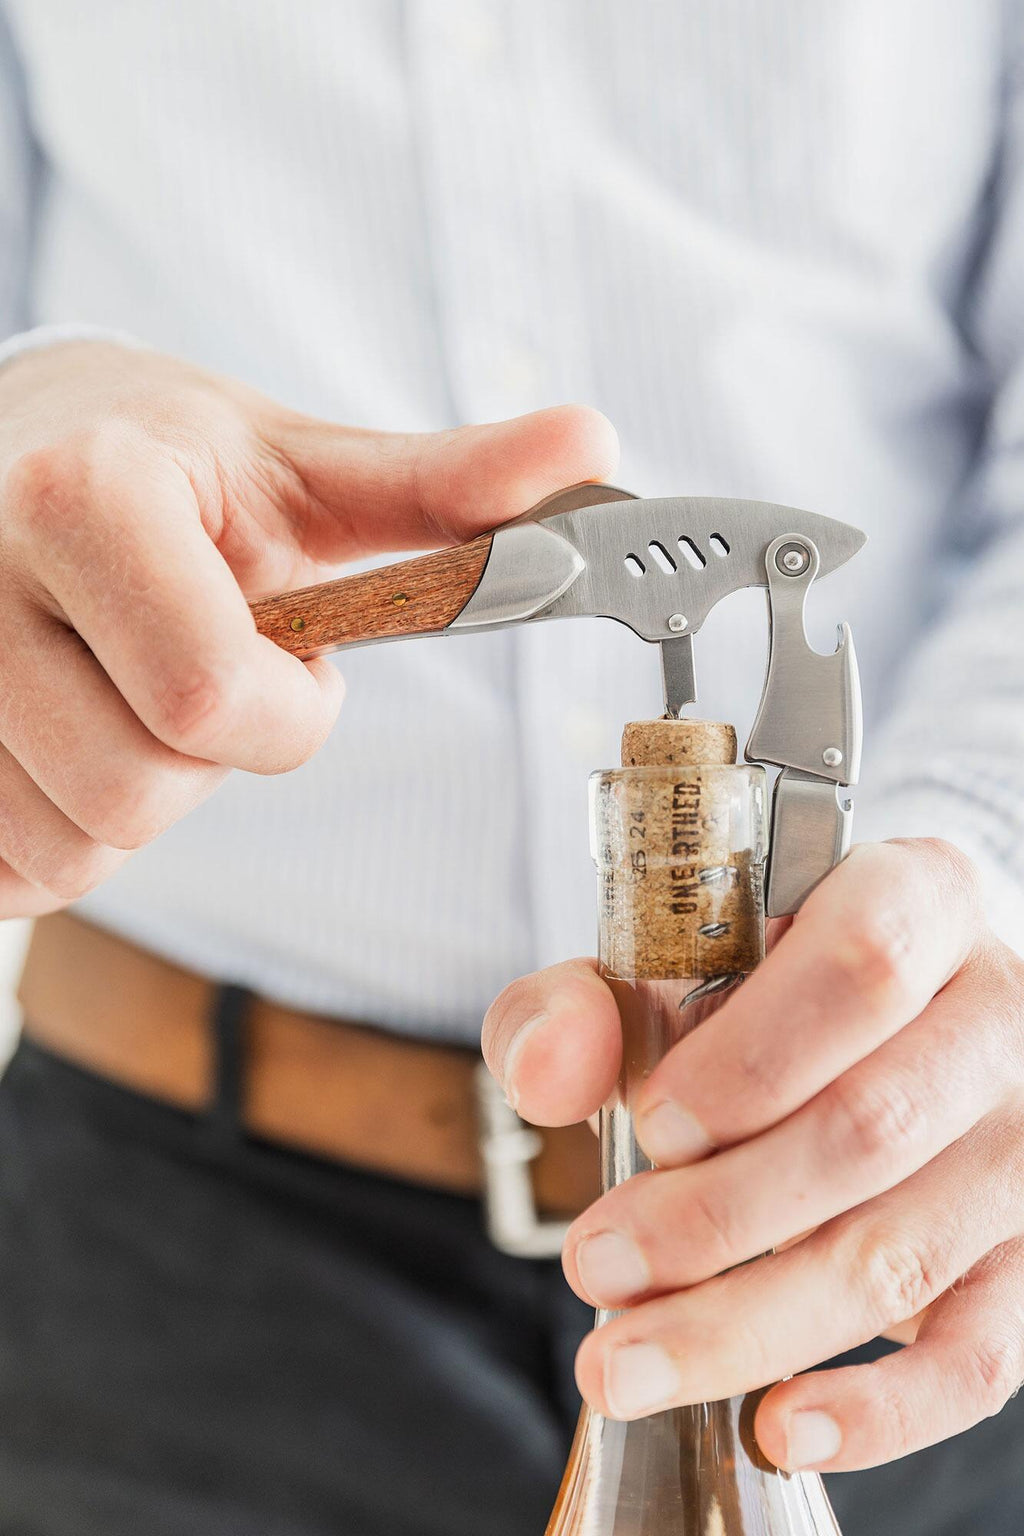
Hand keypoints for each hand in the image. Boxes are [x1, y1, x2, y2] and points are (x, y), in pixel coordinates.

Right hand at [0, 341, 616, 915]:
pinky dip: (56, 835)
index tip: (288, 662)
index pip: (209, 700)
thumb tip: (592, 446)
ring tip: (118, 695)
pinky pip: (1, 875)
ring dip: (130, 804)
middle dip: (205, 764)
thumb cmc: (163, 464)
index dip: (283, 715)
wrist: (5, 443)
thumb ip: (443, 484)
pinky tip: (60, 739)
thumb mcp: (298, 468)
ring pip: (63, 850)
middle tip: (194, 677)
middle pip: (135, 794)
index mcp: (85, 496)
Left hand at [483, 839, 1023, 1472]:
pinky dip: (881, 1409)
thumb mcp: (659, 968)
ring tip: (627, 1361)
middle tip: (598, 1267)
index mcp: (915, 900)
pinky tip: (778, 1421)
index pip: (862, 965)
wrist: (872, 1034)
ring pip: (906, 1252)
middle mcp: (996, 1012)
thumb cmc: (759, 999)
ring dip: (751, 1324)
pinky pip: (982, 1356)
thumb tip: (546, 1069)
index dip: (753, 1058)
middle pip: (871, 1127)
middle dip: (714, 1216)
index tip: (652, 1123)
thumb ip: (582, 1004)